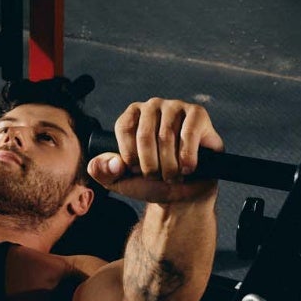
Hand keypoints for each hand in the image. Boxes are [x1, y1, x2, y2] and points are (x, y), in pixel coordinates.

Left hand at [88, 97, 224, 204]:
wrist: (184, 194)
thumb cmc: (151, 183)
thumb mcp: (119, 181)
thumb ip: (102, 171)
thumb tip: (115, 163)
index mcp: (131, 115)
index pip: (124, 129)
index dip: (130, 157)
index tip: (138, 172)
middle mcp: (152, 106)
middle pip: (145, 135)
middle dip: (151, 166)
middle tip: (158, 178)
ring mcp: (175, 107)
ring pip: (167, 136)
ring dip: (170, 166)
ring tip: (173, 177)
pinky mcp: (197, 114)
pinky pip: (189, 134)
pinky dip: (187, 158)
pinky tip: (188, 169)